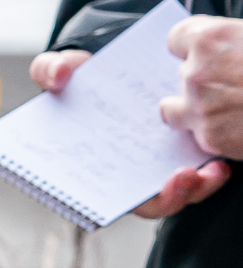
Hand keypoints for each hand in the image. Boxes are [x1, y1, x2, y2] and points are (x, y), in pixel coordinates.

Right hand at [30, 46, 230, 214]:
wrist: (128, 67)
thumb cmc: (90, 79)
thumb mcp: (64, 69)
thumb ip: (48, 70)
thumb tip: (58, 77)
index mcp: (93, 162)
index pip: (99, 194)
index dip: (114, 199)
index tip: (133, 192)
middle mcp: (126, 173)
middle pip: (146, 201)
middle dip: (167, 196)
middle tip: (182, 178)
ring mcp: (158, 167)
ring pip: (179, 193)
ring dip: (196, 188)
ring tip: (210, 170)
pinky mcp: (187, 155)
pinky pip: (202, 177)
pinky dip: (212, 174)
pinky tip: (220, 160)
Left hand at [161, 14, 242, 161]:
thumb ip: (235, 40)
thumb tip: (228, 46)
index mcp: (210, 39)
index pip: (176, 40)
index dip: (192, 48)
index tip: (203, 53)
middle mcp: (196, 72)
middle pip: (182, 74)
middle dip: (204, 80)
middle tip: (234, 85)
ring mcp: (200, 107)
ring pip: (175, 109)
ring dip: (194, 110)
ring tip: (227, 109)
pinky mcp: (211, 138)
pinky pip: (201, 134)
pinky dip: (217, 133)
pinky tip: (242, 127)